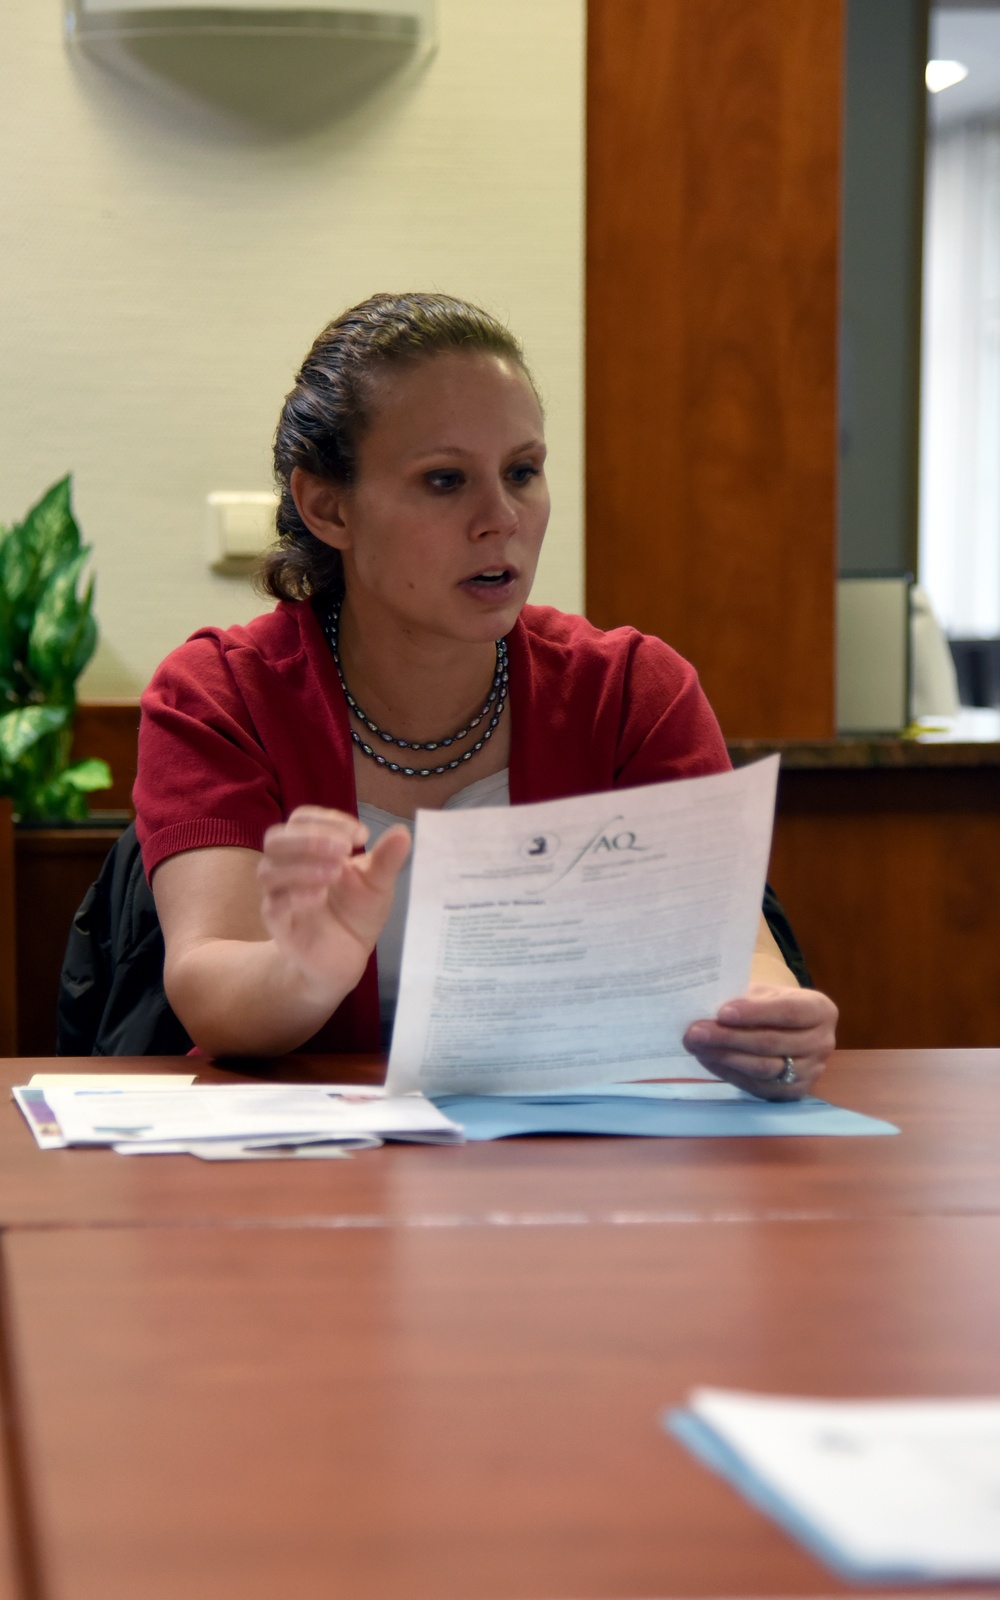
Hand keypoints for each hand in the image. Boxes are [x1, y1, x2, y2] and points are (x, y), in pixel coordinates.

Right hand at [257, 806, 410, 998]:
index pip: (302, 819)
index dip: (328, 820)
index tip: (361, 835)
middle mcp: (287, 867)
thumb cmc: (356, 913)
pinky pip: (274, 904)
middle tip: (345, 849)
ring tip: (336, 871)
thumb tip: (403, 831)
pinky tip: (320, 895)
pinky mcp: (278, 924)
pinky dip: (296, 895)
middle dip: (310, 837)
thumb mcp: (378, 884)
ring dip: (303, 864)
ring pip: (269, 869)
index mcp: (309, 849)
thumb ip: (387, 859)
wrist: (346, 958)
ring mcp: (279, 895)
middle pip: (276, 838)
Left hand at [682, 984, 837, 1099]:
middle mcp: (823, 1043)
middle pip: (772, 1043)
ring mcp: (811, 1072)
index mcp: (820, 1010)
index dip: (754, 1013)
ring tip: (696, 1045)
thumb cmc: (771, 1004)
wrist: (786, 1028)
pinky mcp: (794, 1093)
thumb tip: (707, 1009)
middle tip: (695, 1031)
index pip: (788, 1012)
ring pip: (764, 1068)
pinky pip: (757, 1086)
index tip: (721, 1012)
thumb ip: (745, 998)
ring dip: (725, 1057)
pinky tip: (708, 1059)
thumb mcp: (764, 992)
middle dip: (729, 1038)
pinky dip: (728, 1073)